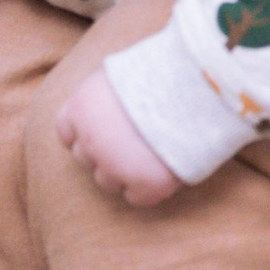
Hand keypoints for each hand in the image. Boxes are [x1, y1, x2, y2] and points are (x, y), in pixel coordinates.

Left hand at [56, 65, 184, 207]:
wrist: (202, 84)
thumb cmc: (166, 71)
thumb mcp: (123, 73)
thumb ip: (106, 96)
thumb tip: (106, 110)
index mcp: (82, 108)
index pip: (66, 133)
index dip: (86, 135)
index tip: (105, 132)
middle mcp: (91, 140)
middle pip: (86, 160)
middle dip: (106, 154)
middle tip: (135, 141)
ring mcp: (116, 166)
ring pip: (108, 182)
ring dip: (126, 172)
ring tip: (154, 151)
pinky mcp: (145, 184)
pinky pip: (138, 198)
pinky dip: (150, 188)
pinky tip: (166, 167)